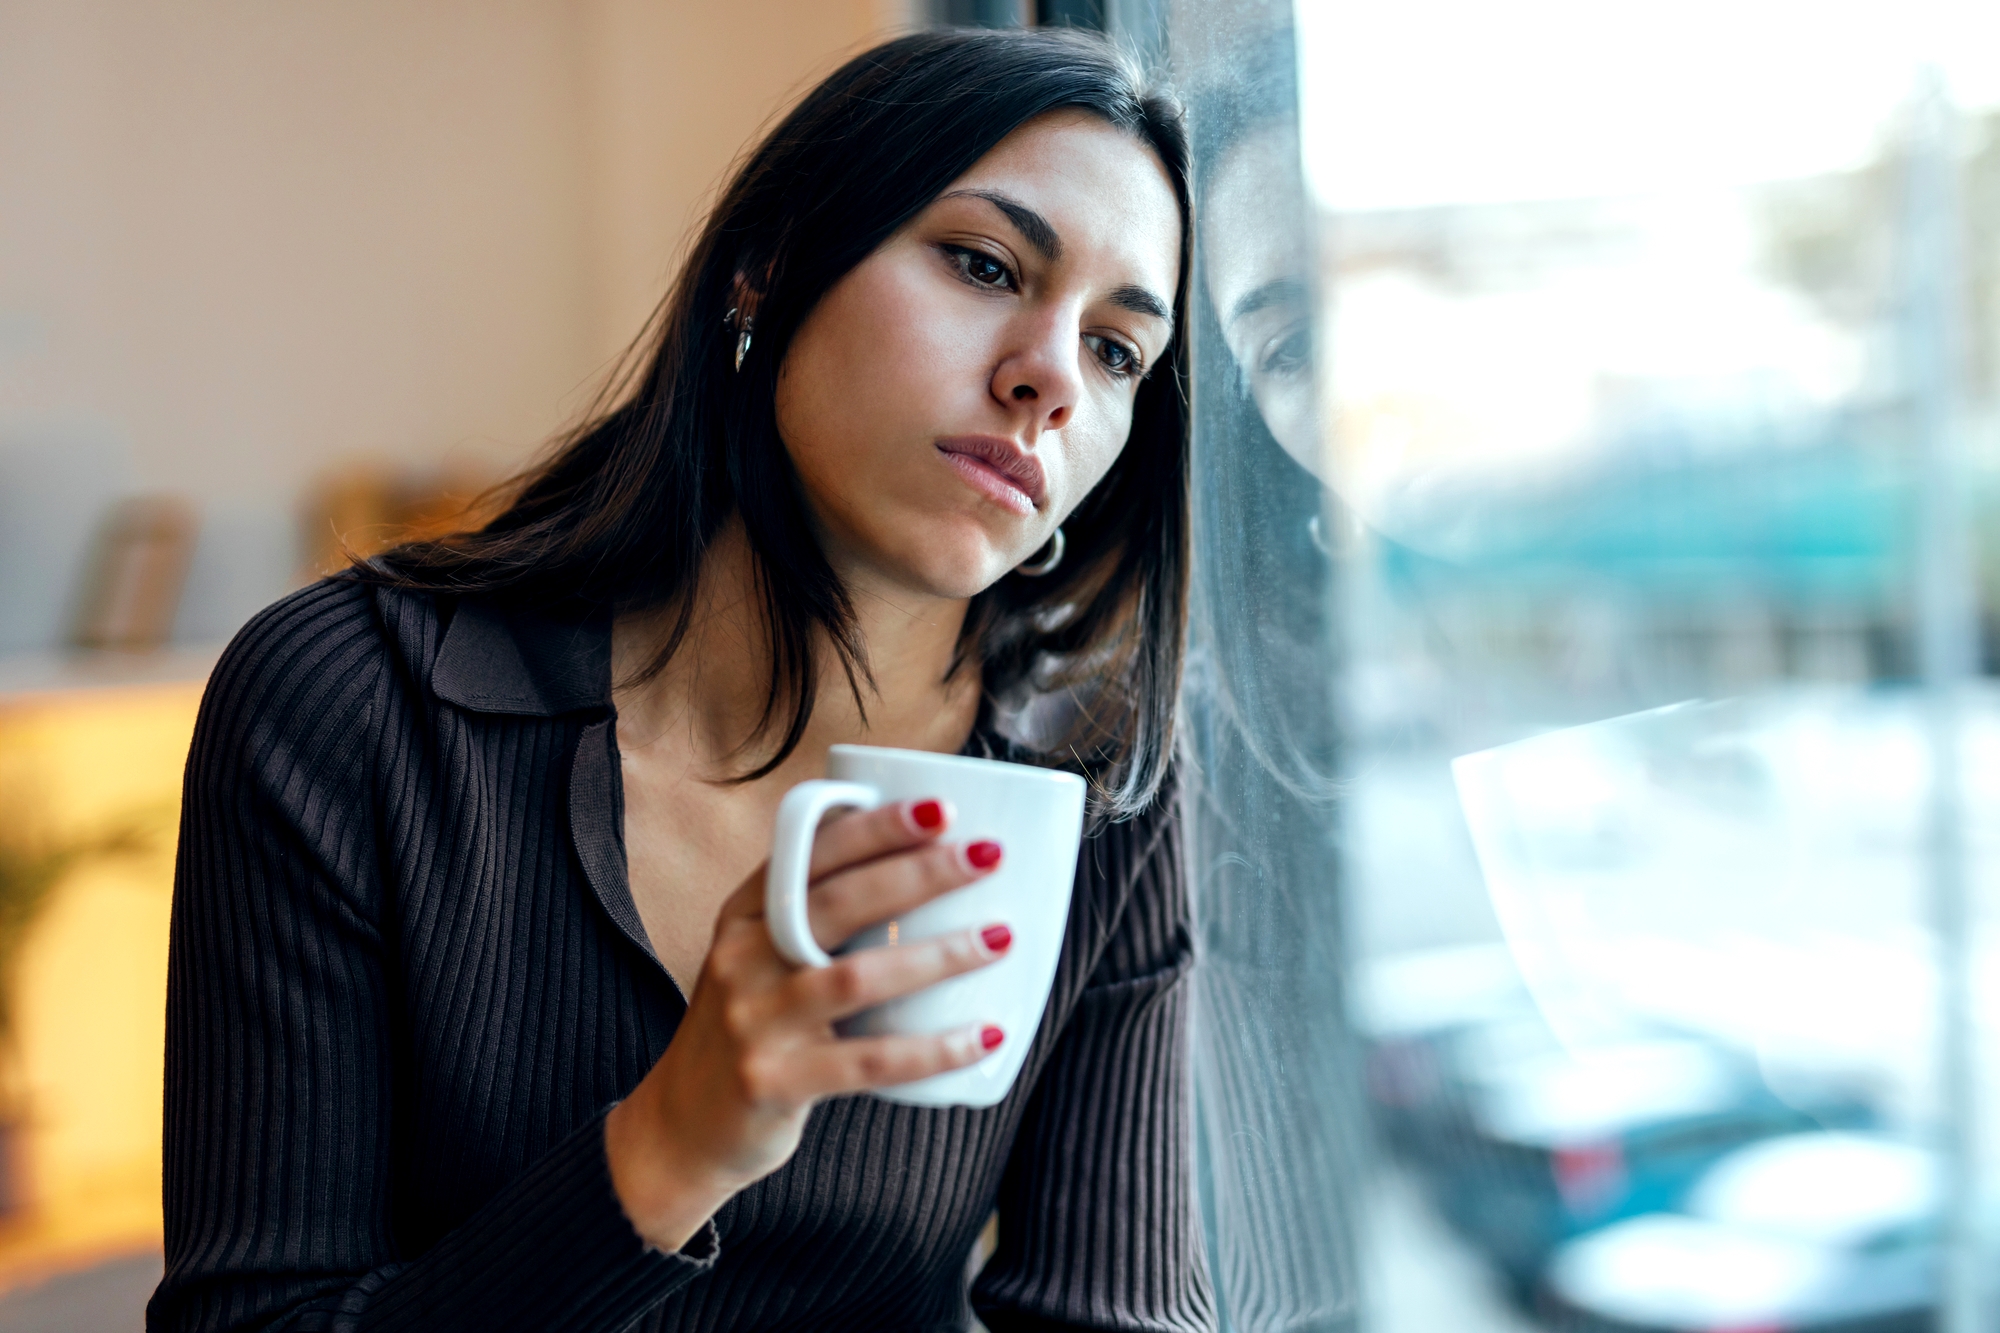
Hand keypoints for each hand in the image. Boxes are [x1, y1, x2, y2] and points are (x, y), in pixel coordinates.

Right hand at [605, 798, 1009, 1250]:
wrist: (682, 1128)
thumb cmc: (752, 1029)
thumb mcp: (761, 959)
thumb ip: (815, 917)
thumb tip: (923, 864)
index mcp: (743, 914)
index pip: (810, 853)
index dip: (876, 827)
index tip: (941, 809)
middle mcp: (742, 958)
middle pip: (837, 902)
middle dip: (918, 872)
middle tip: (987, 856)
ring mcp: (753, 1022)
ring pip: (857, 977)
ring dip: (937, 954)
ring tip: (1000, 937)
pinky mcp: (773, 1081)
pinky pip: (869, 1062)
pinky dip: (933, 1049)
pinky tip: (985, 1034)